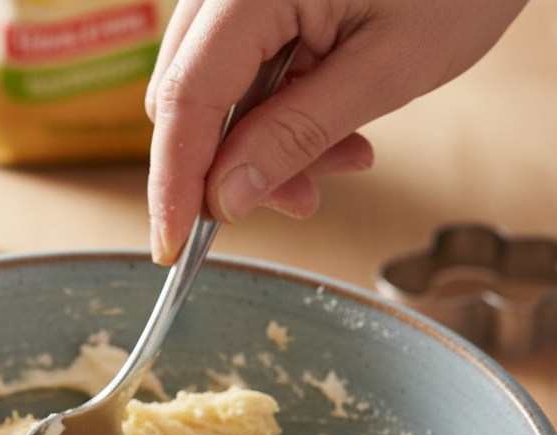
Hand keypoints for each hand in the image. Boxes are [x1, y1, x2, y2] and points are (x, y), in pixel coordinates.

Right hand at [145, 0, 528, 262]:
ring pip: (216, 89)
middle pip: (189, 96)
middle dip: (231, 165)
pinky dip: (280, 110)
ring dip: (264, 143)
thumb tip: (225, 199)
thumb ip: (295, 136)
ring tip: (345, 156)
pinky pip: (246, 67)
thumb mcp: (385, 69)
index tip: (171, 245)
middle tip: (301, 199)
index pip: (187, 99)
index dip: (174, 181)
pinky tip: (336, 125)